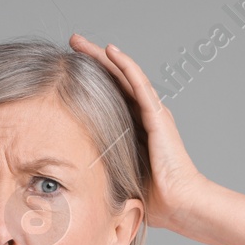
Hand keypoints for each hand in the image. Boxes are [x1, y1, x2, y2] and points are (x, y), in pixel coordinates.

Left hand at [69, 34, 211, 233]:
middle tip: (72, 41)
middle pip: (114, 78)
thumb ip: (99, 163)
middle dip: (91, 59)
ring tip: (79, 41)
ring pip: (124, 75)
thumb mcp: (115, 174)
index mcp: (134, 126)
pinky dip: (126, 66)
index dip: (89, 79)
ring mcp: (152, 112)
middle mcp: (144, 113)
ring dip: (102, 56)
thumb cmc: (151, 196)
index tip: (66, 67)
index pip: (108, 94)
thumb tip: (68, 170)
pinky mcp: (157, 115)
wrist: (178, 203)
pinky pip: (139, 85)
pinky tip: (110, 51)